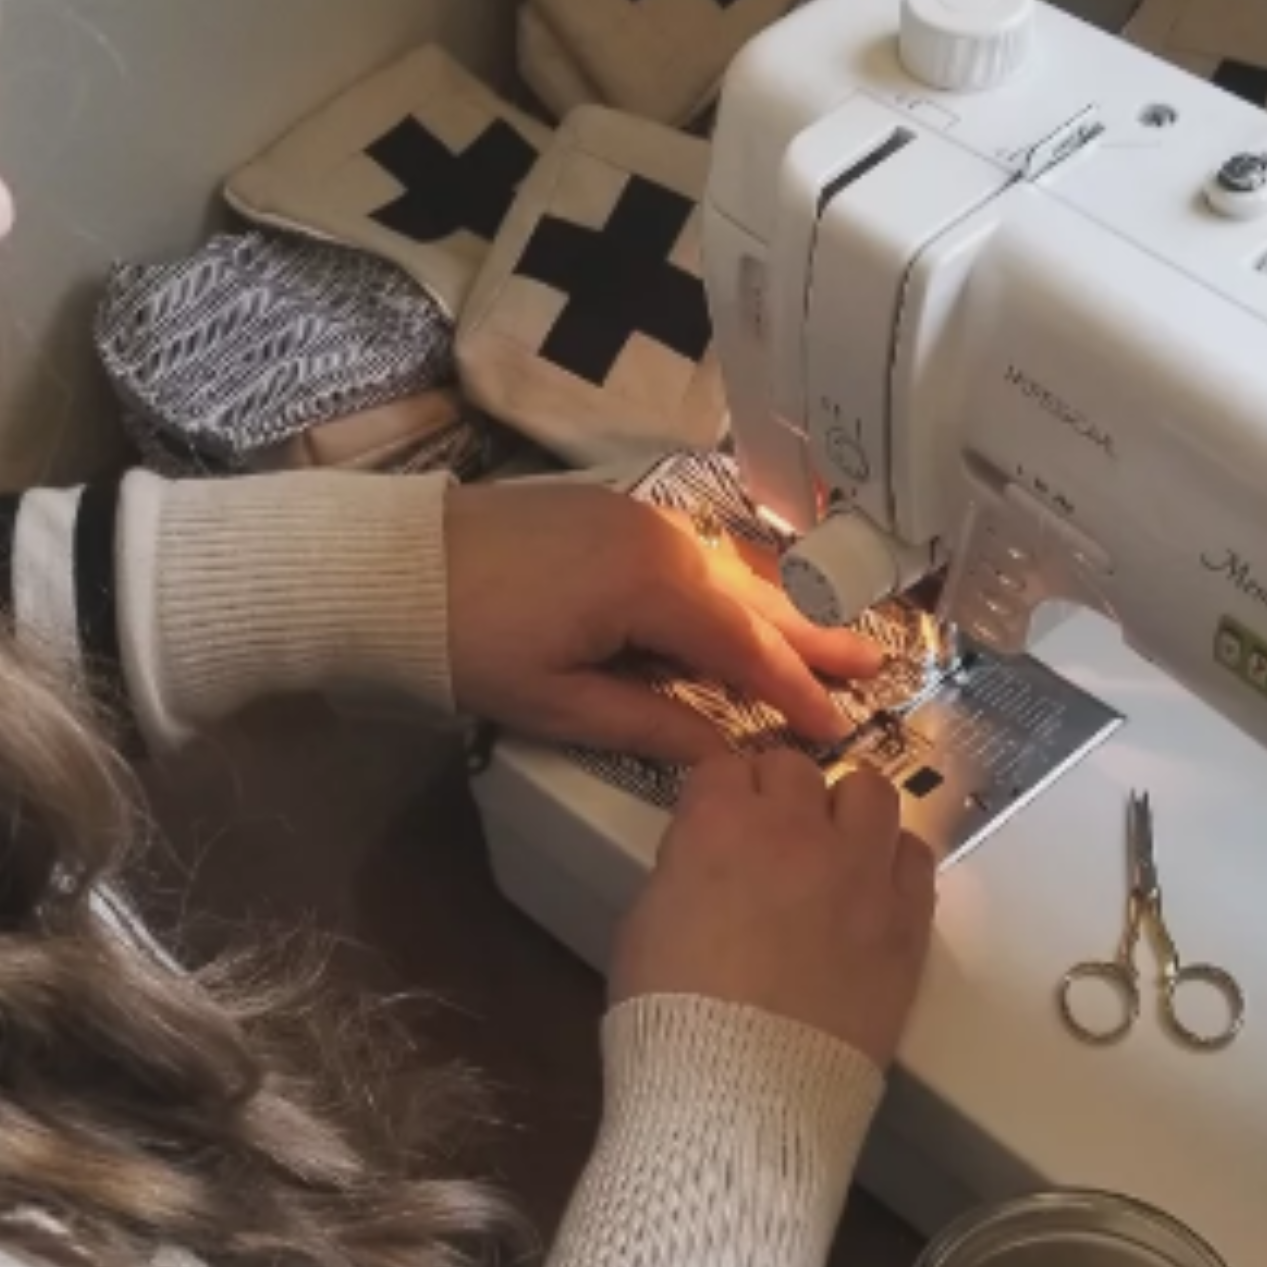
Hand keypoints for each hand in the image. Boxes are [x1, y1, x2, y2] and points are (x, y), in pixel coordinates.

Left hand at [444, 483, 880, 763]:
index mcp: (655, 586)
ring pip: (730, 573)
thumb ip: (651, 724)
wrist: (390, 567)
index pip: (747, 650)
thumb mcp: (558, 702)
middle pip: (756, 600)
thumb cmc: (468, 642)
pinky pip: (697, 554)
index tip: (840, 729)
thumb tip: (725, 756)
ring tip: (834, 636)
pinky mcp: (614, 511)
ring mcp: (640, 517)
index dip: (795, 694)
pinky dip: (734, 585)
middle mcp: (663, 540)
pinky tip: (754, 602)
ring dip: (782, 608)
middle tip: (876, 664)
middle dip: (815, 637)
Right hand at [611, 749, 936, 1064]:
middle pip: (796, 769)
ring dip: (845, 808)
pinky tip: (874, 884)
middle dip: (778, 793)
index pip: (724, 767)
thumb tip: (703, 862)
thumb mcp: (643, 925)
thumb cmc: (674, 1022)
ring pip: (870, 792)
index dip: (718, 794)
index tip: (718, 816)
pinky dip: (893, 859)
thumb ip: (681, 869)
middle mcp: (797, 832)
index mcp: (719, 825)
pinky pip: (916, 856)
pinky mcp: (907, 921)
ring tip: (833, 842)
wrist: (741, 1095)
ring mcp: (860, 873)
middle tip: (769, 834)